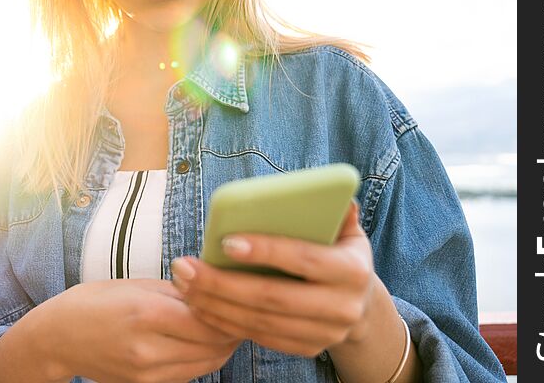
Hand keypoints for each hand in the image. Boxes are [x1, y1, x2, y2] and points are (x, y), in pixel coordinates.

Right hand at [45, 278, 242, 382]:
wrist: (58, 338)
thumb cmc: (95, 301)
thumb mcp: (136, 285)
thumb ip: (178, 291)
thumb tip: (214, 289)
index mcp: (147, 314)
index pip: (208, 320)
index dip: (230, 310)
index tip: (240, 297)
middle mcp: (149, 349)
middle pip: (213, 346)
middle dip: (232, 329)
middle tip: (241, 311)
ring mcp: (147, 374)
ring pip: (206, 364)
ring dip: (221, 346)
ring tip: (225, 325)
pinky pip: (188, 374)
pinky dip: (201, 358)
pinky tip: (201, 341)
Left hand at [170, 201, 376, 356]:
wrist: (360, 302)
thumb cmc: (339, 252)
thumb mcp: (345, 229)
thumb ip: (334, 211)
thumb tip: (332, 193)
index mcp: (353, 270)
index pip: (304, 258)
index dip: (266, 250)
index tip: (226, 241)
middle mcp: (343, 308)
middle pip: (272, 297)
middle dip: (222, 283)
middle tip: (185, 267)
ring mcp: (325, 334)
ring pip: (260, 321)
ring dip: (215, 304)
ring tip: (183, 283)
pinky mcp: (307, 349)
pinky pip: (259, 337)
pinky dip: (225, 322)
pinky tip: (199, 304)